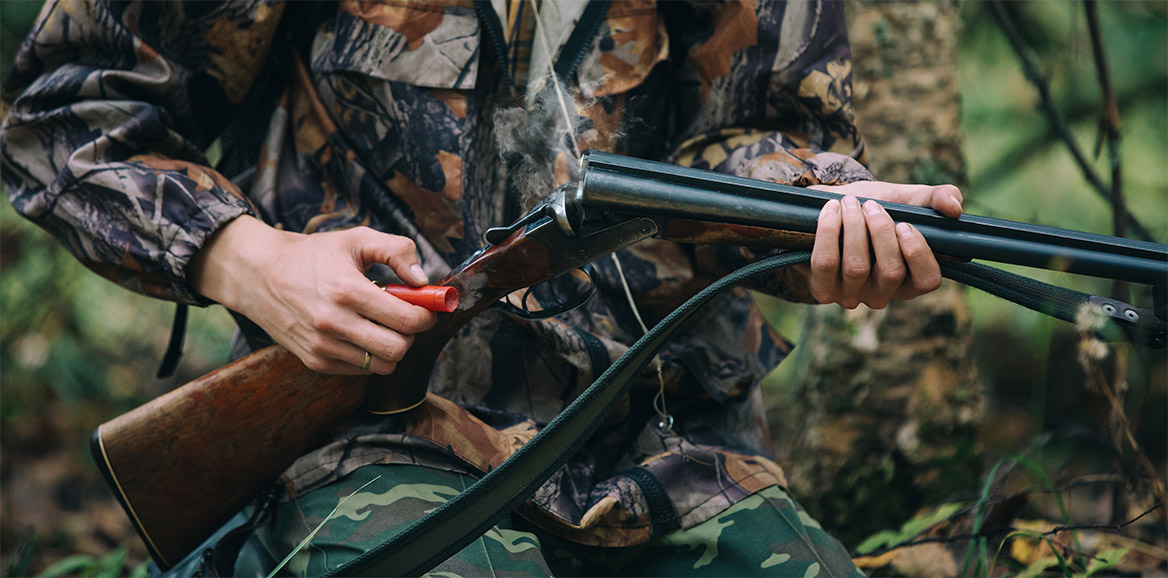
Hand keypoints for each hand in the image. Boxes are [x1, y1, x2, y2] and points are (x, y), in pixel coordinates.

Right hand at [190, 216, 436, 374]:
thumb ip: (397, 251)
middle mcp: (333, 323)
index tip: (425, 307)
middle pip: (398, 349)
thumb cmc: (314, 255)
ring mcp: (322, 346)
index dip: (425, 315)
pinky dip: (371, 355)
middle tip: (406, 317)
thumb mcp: (356, 239)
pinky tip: (362, 332)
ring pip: (382, 365)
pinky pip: (361, 370)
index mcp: (346, 290)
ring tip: (382, 324)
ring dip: (392, 346)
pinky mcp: (315, 361)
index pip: (406, 320)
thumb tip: (423, 280)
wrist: (259, 274)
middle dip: (411, 334)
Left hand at [803, 181, 962, 308]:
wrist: (830, 207)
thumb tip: (955, 208)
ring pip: (857, 267)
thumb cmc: (873, 206)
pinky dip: (829, 231)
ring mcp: (851, 296)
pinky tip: (831, 210)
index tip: (905, 224)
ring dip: (854, 227)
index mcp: (909, 279)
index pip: (927, 281)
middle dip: (881, 232)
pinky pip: (826, 263)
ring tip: (849, 203)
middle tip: (871, 206)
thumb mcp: (907, 198)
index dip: (918, 253)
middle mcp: (882, 294)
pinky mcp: (822, 290)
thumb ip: (937, 197)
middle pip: (891, 272)